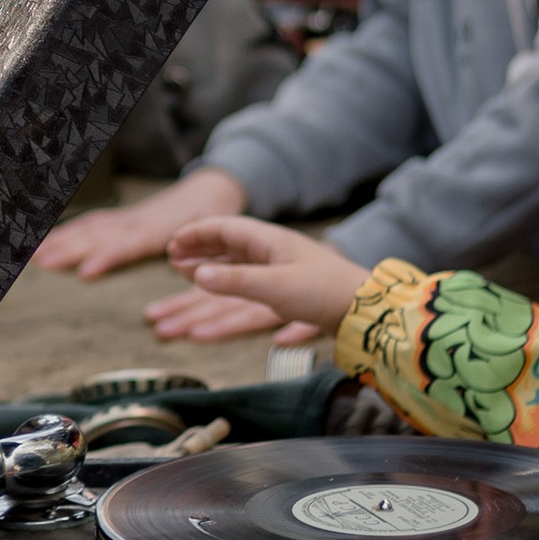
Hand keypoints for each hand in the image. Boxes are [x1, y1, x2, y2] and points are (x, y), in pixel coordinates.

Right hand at [33, 164, 247, 281]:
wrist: (211, 189)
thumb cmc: (213, 216)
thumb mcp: (215, 233)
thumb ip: (199, 249)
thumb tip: (180, 266)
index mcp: (159, 229)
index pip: (127, 245)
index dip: (106, 257)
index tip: (84, 273)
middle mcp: (136, 222)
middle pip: (98, 236)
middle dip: (68, 250)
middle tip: (41, 264)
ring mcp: (127, 219)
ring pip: (89, 229)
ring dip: (61, 242)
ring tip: (34, 256)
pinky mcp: (122, 219)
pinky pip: (91, 224)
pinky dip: (68, 232)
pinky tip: (50, 242)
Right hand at [155, 213, 369, 347]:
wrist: (366, 310)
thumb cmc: (323, 292)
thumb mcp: (274, 286)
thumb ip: (233, 281)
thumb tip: (194, 273)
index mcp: (269, 241)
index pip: (225, 229)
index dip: (196, 235)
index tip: (172, 245)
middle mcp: (273, 250)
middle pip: (228, 243)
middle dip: (198, 248)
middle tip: (172, 257)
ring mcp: (282, 267)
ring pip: (237, 262)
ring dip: (210, 266)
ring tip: (187, 271)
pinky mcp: (289, 286)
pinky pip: (249, 278)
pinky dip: (228, 280)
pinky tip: (223, 288)